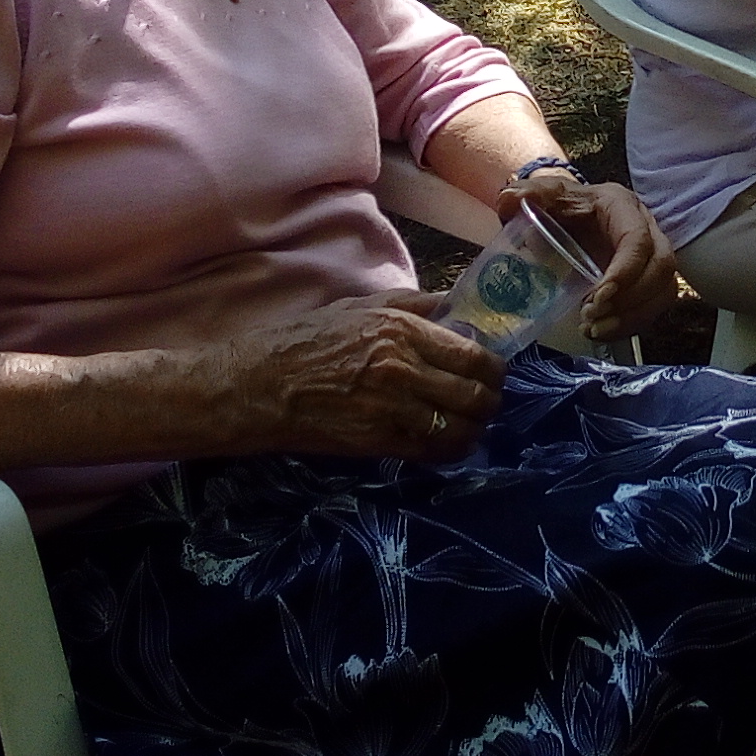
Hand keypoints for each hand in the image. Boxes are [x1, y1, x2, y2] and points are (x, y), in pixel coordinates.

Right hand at [224, 295, 507, 463]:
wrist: (260, 385)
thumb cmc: (308, 340)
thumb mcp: (362, 306)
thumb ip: (415, 305)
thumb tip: (458, 305)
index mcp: (403, 328)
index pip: (475, 354)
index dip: (495, 368)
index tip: (494, 371)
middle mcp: (404, 367)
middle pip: (476, 393)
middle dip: (491, 400)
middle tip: (488, 401)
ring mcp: (392, 408)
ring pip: (461, 426)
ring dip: (475, 428)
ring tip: (472, 425)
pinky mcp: (377, 441)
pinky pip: (432, 450)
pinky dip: (450, 450)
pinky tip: (448, 444)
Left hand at [501, 168, 680, 340]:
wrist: (571, 212)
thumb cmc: (562, 205)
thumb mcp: (545, 196)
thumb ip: (528, 195)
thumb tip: (509, 200)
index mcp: (622, 207)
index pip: (638, 240)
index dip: (625, 271)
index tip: (597, 296)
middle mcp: (647, 229)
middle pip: (662, 268)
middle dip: (631, 299)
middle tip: (592, 315)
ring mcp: (652, 256)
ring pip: (664, 291)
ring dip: (632, 317)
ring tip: (593, 328)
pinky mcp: (649, 280)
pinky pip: (654, 307)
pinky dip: (630, 325)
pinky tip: (599, 332)